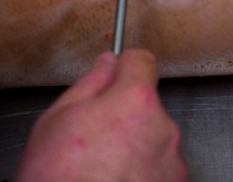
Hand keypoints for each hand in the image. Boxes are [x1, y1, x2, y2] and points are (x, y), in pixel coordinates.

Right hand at [17, 50, 185, 181]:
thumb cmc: (60, 176)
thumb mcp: (58, 119)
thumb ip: (90, 83)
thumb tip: (106, 64)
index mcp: (135, 100)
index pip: (142, 61)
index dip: (124, 66)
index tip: (115, 75)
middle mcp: (163, 126)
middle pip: (146, 104)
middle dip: (124, 113)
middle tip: (94, 136)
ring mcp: (171, 158)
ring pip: (153, 136)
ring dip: (135, 144)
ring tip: (103, 165)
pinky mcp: (174, 181)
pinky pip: (158, 164)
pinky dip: (142, 170)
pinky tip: (117, 179)